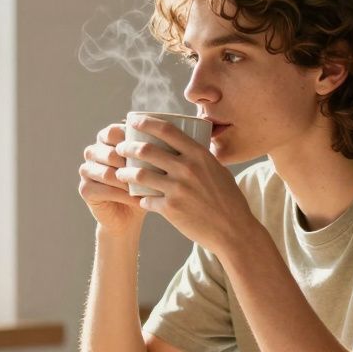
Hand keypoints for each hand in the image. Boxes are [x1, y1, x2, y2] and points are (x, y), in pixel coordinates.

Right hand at [78, 122, 145, 233]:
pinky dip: (123, 196)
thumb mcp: (149, 164)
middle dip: (131, 166)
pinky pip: (104, 190)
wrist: (130, 214)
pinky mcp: (84, 189)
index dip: (130, 142)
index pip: (112, 132)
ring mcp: (86, 170)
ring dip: (128, 183)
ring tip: (146, 189)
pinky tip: (137, 200)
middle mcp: (92, 152)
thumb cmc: (143, 183)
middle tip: (152, 175)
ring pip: (107, 174)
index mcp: (105, 139)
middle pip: (109, 154)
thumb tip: (166, 139)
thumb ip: (151, 150)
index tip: (151, 153)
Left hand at [114, 116, 257, 256]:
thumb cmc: (228, 200)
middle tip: (120, 149)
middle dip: (127, 147)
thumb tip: (186, 146)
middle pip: (146, 150)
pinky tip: (138, 199)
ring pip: (140, 175)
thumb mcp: (219, 170)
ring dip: (124, 173)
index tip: (134, 121)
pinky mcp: (171, 209)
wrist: (233, 230)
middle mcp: (187, 169)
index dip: (146, 122)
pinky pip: (146, 200)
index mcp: (199, 155)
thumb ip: (201, 158)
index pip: (166, 130)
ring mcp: (178, 189)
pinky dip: (139, 199)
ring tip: (119, 173)